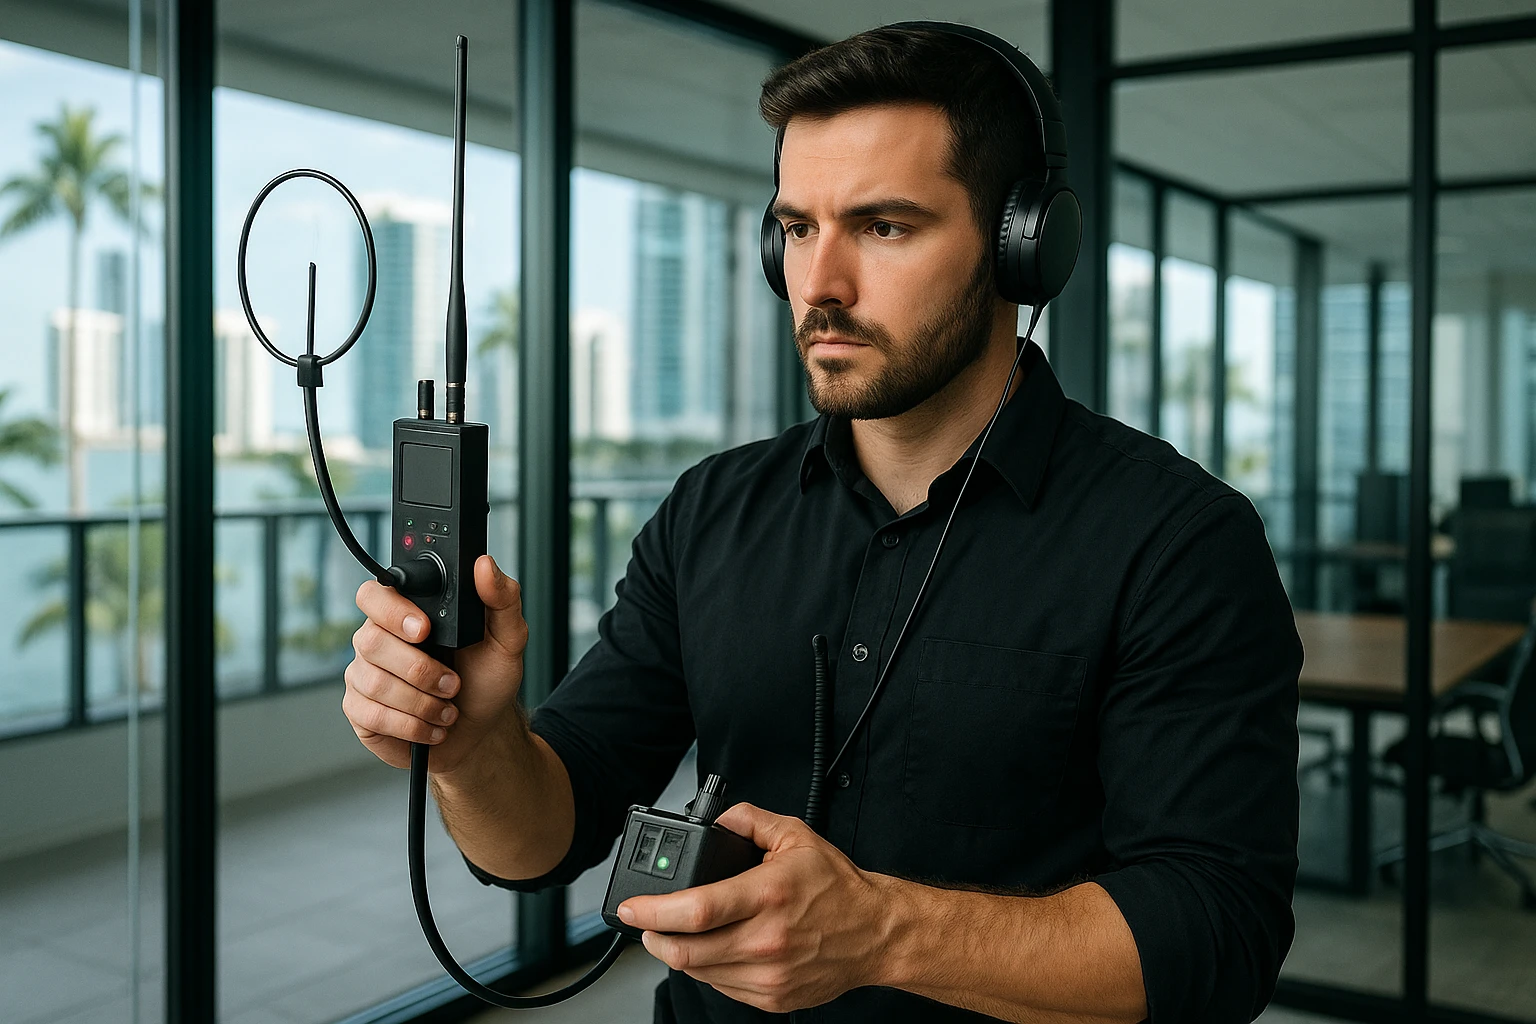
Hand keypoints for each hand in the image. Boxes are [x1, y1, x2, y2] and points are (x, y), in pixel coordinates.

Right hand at [343, 554, 528, 773]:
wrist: (481, 730)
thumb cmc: (487, 679)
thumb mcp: (507, 639)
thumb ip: (502, 599)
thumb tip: (485, 565)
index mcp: (407, 612)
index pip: (375, 594)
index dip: (393, 611)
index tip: (424, 630)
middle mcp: (378, 638)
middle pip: (370, 640)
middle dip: (419, 669)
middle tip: (452, 682)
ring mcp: (364, 674)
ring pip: (374, 682)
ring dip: (421, 702)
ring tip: (447, 708)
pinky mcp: (360, 710)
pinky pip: (371, 715)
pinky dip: (411, 725)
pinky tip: (432, 726)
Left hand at [617, 803, 893, 1012]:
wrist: (876, 933)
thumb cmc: (839, 889)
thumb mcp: (796, 836)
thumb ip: (749, 818)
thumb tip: (716, 819)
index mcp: (768, 895)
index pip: (696, 910)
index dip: (653, 910)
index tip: (631, 906)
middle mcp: (767, 939)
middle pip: (686, 951)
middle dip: (653, 936)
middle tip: (645, 921)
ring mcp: (768, 975)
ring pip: (699, 972)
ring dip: (677, 954)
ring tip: (676, 934)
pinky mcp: (771, 998)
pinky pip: (721, 987)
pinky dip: (706, 970)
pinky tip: (712, 950)